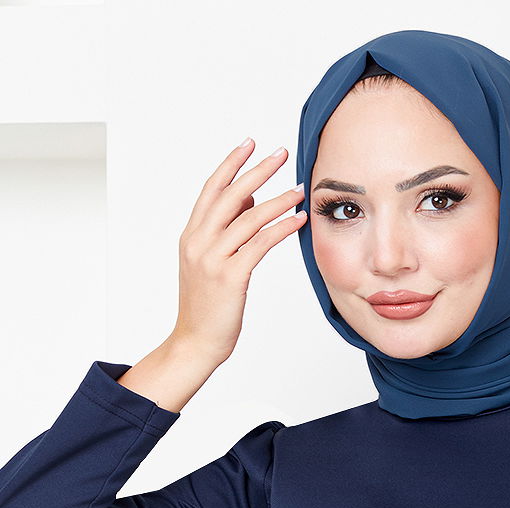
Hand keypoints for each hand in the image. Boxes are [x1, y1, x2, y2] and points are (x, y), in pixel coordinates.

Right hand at [172, 139, 306, 367]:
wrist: (195, 342)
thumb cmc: (208, 306)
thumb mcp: (211, 263)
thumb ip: (226, 230)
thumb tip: (250, 197)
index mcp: (191, 236)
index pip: (211, 190)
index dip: (231, 164)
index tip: (250, 143)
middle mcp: (198, 242)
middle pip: (231, 195)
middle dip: (258, 170)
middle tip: (282, 153)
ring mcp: (213, 259)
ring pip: (249, 218)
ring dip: (277, 200)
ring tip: (299, 188)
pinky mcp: (230, 278)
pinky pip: (260, 244)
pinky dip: (281, 228)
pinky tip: (298, 220)